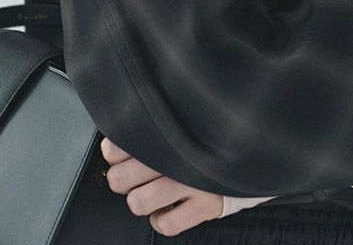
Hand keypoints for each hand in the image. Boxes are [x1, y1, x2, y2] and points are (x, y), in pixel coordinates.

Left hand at [100, 136, 223, 236]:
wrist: (241, 156)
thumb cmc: (198, 143)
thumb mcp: (175, 128)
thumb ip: (148, 132)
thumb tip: (111, 147)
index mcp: (166, 132)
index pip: (117, 147)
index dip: (113, 154)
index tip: (120, 155)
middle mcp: (177, 156)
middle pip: (121, 178)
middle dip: (122, 180)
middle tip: (133, 176)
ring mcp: (191, 182)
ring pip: (138, 202)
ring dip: (140, 200)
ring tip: (150, 192)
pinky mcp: (204, 206)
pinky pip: (166, 225)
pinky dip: (161, 220)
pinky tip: (166, 208)